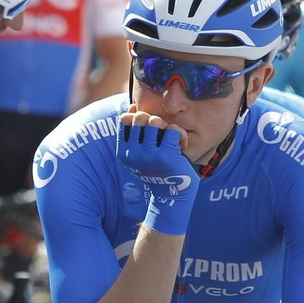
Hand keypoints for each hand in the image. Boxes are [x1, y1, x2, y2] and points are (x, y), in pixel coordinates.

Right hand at [117, 108, 197, 235]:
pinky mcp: (166, 155)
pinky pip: (173, 130)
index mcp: (123, 152)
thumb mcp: (140, 152)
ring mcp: (149, 154)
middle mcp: (133, 154)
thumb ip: (134, 130)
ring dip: (166, 127)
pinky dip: (180, 135)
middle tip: (161, 133)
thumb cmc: (157, 169)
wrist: (172, 195)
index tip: (148, 133)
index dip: (139, 120)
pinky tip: (180, 147)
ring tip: (170, 139)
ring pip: (156, 121)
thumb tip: (132, 107)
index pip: (125, 120)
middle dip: (153, 121)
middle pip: (141, 117)